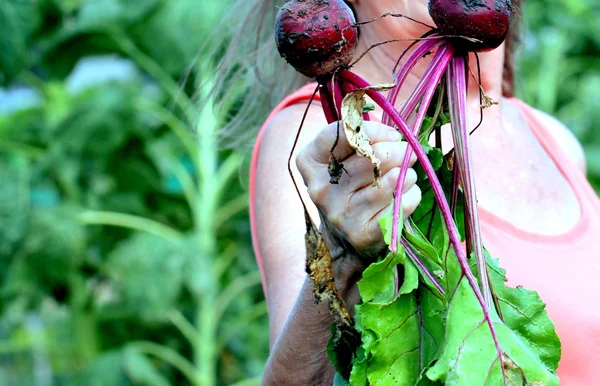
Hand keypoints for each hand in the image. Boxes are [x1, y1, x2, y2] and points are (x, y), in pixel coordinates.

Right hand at [296, 121, 421, 259]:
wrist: (344, 239)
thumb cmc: (349, 186)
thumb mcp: (342, 159)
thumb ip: (362, 138)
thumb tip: (401, 127)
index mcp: (310, 162)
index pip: (342, 133)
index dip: (374, 130)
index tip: (392, 135)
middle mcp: (320, 188)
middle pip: (371, 156)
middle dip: (397, 151)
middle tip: (407, 152)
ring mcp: (339, 214)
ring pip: (388, 181)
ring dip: (406, 174)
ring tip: (406, 175)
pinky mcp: (361, 234)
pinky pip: (399, 205)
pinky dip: (411, 196)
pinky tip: (405, 195)